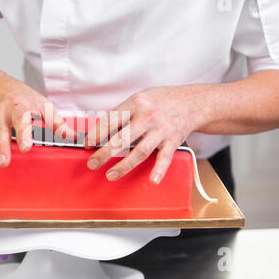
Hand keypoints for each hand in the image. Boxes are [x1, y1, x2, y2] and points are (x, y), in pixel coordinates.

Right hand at [0, 71, 75, 167]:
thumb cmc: (20, 96)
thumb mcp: (41, 103)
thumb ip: (56, 122)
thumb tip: (72, 136)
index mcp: (18, 107)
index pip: (22, 121)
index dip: (24, 134)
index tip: (26, 148)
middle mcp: (0, 113)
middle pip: (1, 132)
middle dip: (1, 148)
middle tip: (4, 163)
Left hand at [84, 86, 204, 183]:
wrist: (191, 102)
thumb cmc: (161, 101)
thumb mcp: (139, 98)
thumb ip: (123, 113)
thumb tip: (101, 129)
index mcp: (136, 103)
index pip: (111, 120)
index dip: (96, 134)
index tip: (87, 144)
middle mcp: (148, 116)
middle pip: (122, 138)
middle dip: (104, 153)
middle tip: (92, 163)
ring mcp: (162, 129)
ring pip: (140, 151)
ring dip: (124, 165)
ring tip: (110, 175)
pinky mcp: (173, 141)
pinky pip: (165, 157)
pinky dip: (159, 170)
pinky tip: (152, 180)